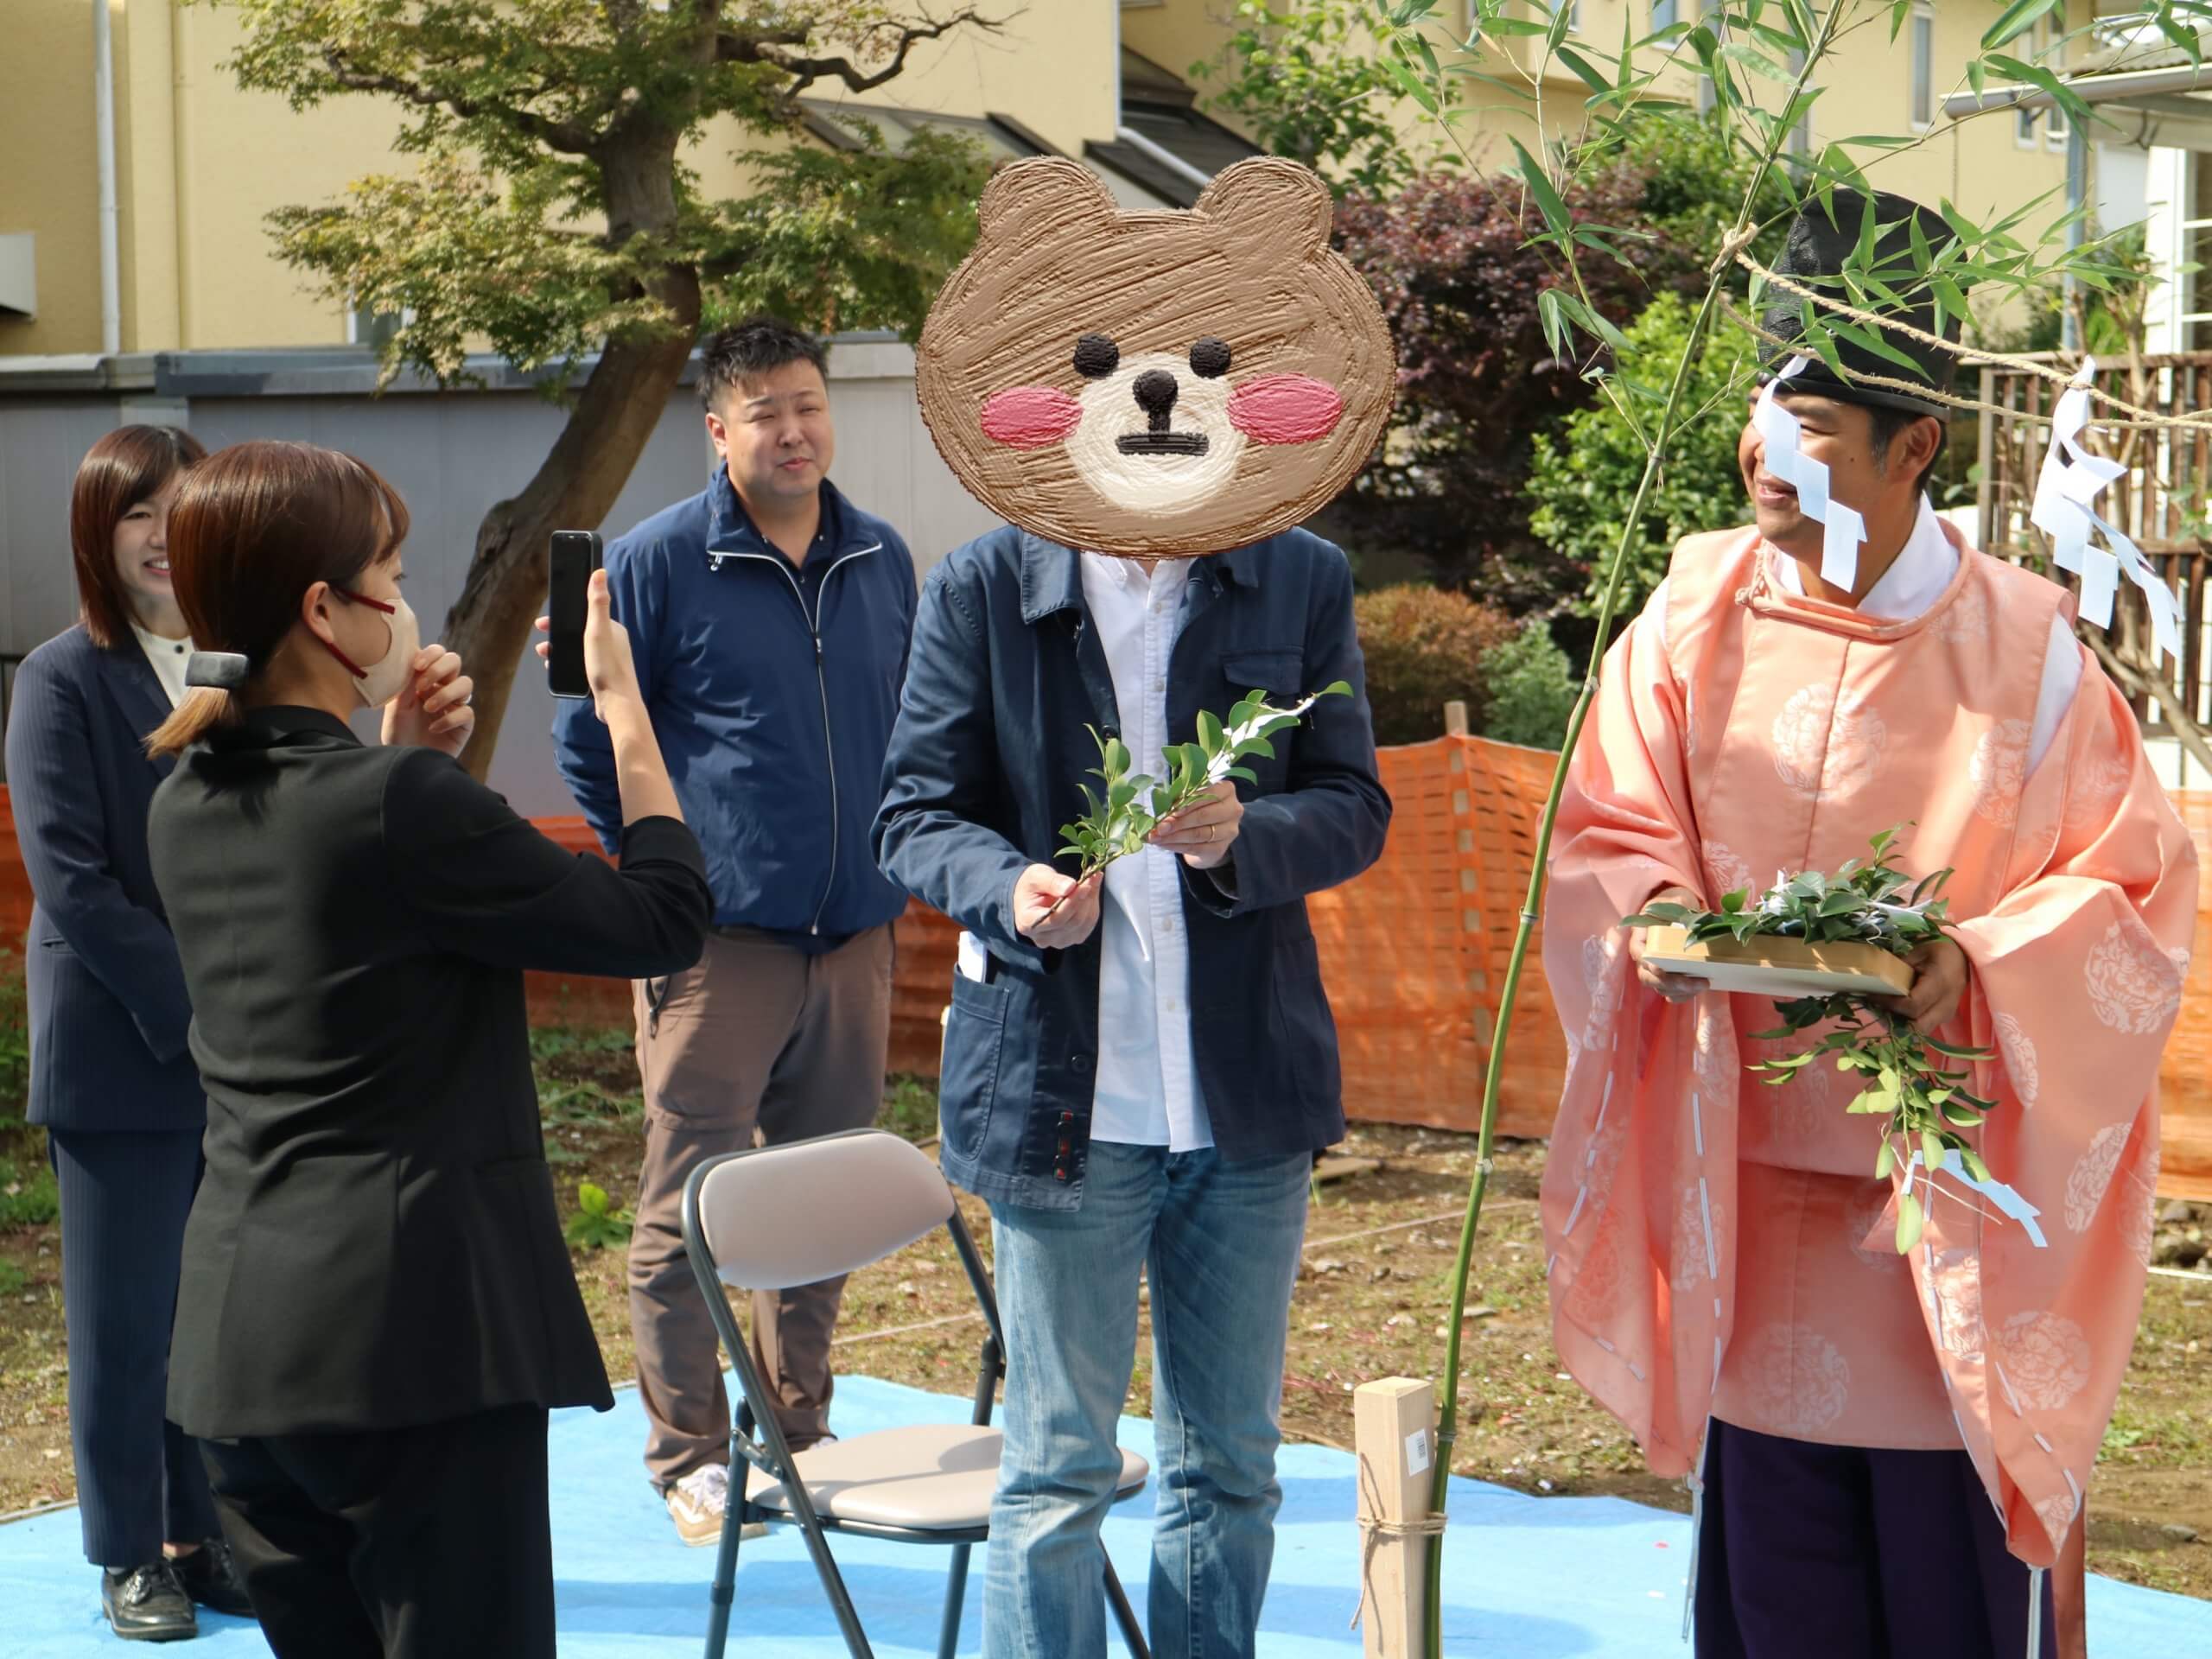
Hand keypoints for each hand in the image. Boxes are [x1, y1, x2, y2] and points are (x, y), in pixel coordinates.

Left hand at [381, 646, 474, 757]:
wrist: (405, 762)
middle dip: (440, 669)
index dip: (431, 654)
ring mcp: (455, 705)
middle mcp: (443, 687)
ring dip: (445, 693)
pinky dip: (448, 719)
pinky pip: (466, 712)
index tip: (417, 665)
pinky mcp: (464, 724)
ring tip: (428, 708)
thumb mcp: (395, 705)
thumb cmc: (398, 733)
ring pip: (466, 683)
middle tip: (422, 686)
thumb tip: (415, 659)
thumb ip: (406, 682)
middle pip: (455, 661)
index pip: (437, 654)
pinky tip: (433, 729)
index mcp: (426, 678)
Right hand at [535, 568, 639, 724]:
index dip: (564, 615)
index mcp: (613, 629)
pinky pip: (579, 663)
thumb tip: (600, 572)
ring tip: (544, 653)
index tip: (544, 621)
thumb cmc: (607, 666)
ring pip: (577, 648)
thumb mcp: (598, 631)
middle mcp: (612, 642)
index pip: (585, 614)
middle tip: (540, 639)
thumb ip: (598, 603)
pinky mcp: (602, 676)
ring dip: (559, 648)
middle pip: (579, 631)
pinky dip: (566, 662)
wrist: (616, 704)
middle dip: (558, 633)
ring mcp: (607, 660)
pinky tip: (554, 668)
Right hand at [1013, 864, 1102, 950]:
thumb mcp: (1036, 876)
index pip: (1056, 918)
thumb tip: (1070, 887)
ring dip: (1092, 900)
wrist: (1032, 896)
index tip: (1084, 885)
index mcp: (1028, 923)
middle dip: (1085, 898)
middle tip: (1093, 876)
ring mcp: (1059, 941)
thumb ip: (1052, 882)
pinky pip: (1089, 923)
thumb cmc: (1031, 886)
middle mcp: (1043, 937)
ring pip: (1084, 923)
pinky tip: (1091, 890)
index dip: (1073, 902)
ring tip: (1093, 879)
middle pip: (1073, 922)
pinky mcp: (1073, 938)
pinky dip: (1093, 905)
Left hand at [1149, 783, 1243, 869]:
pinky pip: (1196, 848)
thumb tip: (1161, 808)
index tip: (1170, 810)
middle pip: (1203, 816)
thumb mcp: (1192, 798)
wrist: (1209, 834)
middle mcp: (1233, 810)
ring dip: (1174, 837)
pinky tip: (1163, 845)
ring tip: (1156, 837)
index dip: (1188, 804)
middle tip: (1158, 827)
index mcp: (1227, 790)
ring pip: (1199, 834)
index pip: (1208, 795)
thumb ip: (1181, 800)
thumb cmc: (1197, 808)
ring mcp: (1229, 831)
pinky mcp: (1221, 848)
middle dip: (1177, 822)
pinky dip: (1177, 847)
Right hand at [1628, 885, 1706, 1002]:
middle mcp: (1644, 956)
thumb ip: (1680, 907)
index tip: (1660, 968)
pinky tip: (1698, 990)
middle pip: (1648, 977)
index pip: (1638, 953)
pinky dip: (1683, 995)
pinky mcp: (1669, 976)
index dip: (1648, 964)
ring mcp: (1655, 968)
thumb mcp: (1675, 899)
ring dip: (1680, 991)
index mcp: (1641, 936)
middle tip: (1696, 982)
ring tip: (1703, 984)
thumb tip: (1692, 923)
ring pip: (1660, 987)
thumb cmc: (1674, 901)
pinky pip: (1671, 992)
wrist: (1679, 907)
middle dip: (1671, 983)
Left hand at [1877, 934, 1968, 1034]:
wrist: (1963, 957)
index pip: (1912, 1005)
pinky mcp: (1945, 1017)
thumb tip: (1876, 980)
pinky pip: (1925, 1026)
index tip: (1872, 995)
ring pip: (1921, 1030)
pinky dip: (1909, 1023)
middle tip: (1877, 1005)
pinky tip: (1897, 1010)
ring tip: (1885, 1008)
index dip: (1890, 1003)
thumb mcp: (1918, 951)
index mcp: (1940, 983)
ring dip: (1901, 1024)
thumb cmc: (1939, 951)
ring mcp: (1948, 1013)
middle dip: (1894, 1019)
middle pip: (1917, 1025)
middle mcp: (1947, 1003)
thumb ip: (1899, 967)